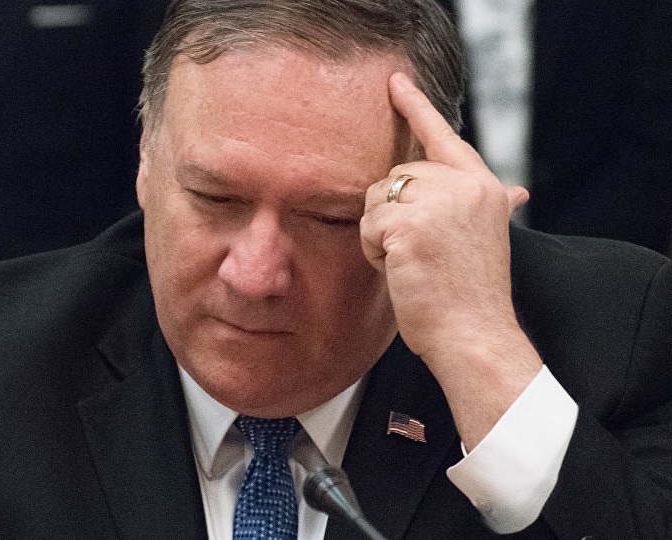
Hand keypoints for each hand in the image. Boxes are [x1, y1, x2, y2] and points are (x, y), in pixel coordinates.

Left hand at [361, 73, 542, 447]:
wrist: (475, 336)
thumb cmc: (472, 295)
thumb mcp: (485, 238)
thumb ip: (489, 205)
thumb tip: (517, 191)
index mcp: (483, 187)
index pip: (444, 138)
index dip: (418, 108)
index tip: (396, 82)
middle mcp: (464, 186)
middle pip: (396, 176)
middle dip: (391, 215)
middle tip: (417, 253)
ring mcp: (438, 202)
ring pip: (377, 198)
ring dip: (381, 234)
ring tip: (411, 263)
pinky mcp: (410, 224)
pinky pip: (369, 225)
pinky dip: (374, 251)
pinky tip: (400, 270)